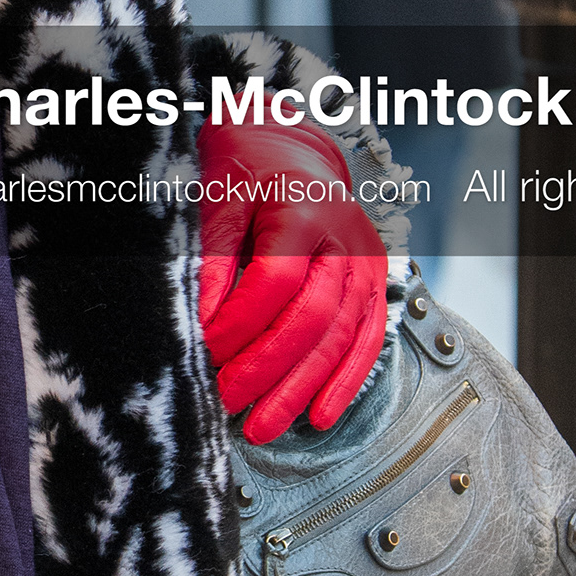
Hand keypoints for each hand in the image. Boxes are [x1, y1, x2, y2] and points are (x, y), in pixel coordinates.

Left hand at [197, 122, 387, 443]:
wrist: (289, 147)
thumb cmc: (245, 168)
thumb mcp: (216, 197)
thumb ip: (209, 257)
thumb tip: (199, 320)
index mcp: (303, 208)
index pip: (274, 282)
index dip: (238, 325)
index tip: (202, 353)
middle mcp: (344, 239)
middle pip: (313, 318)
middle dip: (268, 369)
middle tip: (227, 402)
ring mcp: (367, 263)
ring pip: (341, 338)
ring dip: (302, 390)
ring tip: (263, 427)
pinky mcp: (375, 284)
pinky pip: (367, 340)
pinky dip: (344, 382)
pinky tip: (319, 416)